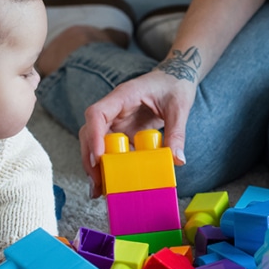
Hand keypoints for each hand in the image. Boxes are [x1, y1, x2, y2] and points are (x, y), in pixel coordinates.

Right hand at [80, 66, 197, 196]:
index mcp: (124, 95)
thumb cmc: (175, 85)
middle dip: (89, 158)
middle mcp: (114, 109)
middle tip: (96, 184)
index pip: (97, 114)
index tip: (98, 158)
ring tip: (99, 191)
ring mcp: (116, 120)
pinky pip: (109, 149)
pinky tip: (109, 184)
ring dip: (94, 165)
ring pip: (95, 142)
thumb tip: (177, 159)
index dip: (94, 136)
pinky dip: (108, 165)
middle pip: (90, 132)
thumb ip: (177, 132)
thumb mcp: (179, 107)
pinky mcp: (122, 131)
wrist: (176, 77)